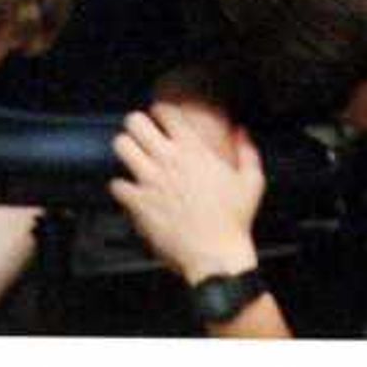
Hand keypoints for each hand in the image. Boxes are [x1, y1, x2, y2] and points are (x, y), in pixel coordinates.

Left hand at [109, 99, 265, 283]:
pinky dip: (121, 187)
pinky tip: (130, 192)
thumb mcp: (251, 182)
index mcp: (194, 150)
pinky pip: (116, 184)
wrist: (216, 255)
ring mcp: (150, 181)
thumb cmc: (235, 221)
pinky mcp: (138, 203)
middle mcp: (169, 160)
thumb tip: (241, 131)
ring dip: (126, 150)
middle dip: (136, 125)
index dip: (160, 112)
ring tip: (133, 158)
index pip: (165, 112)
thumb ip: (247, 152)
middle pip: (135, 122)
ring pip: (121, 146)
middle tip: (142, 136)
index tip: (161, 119)